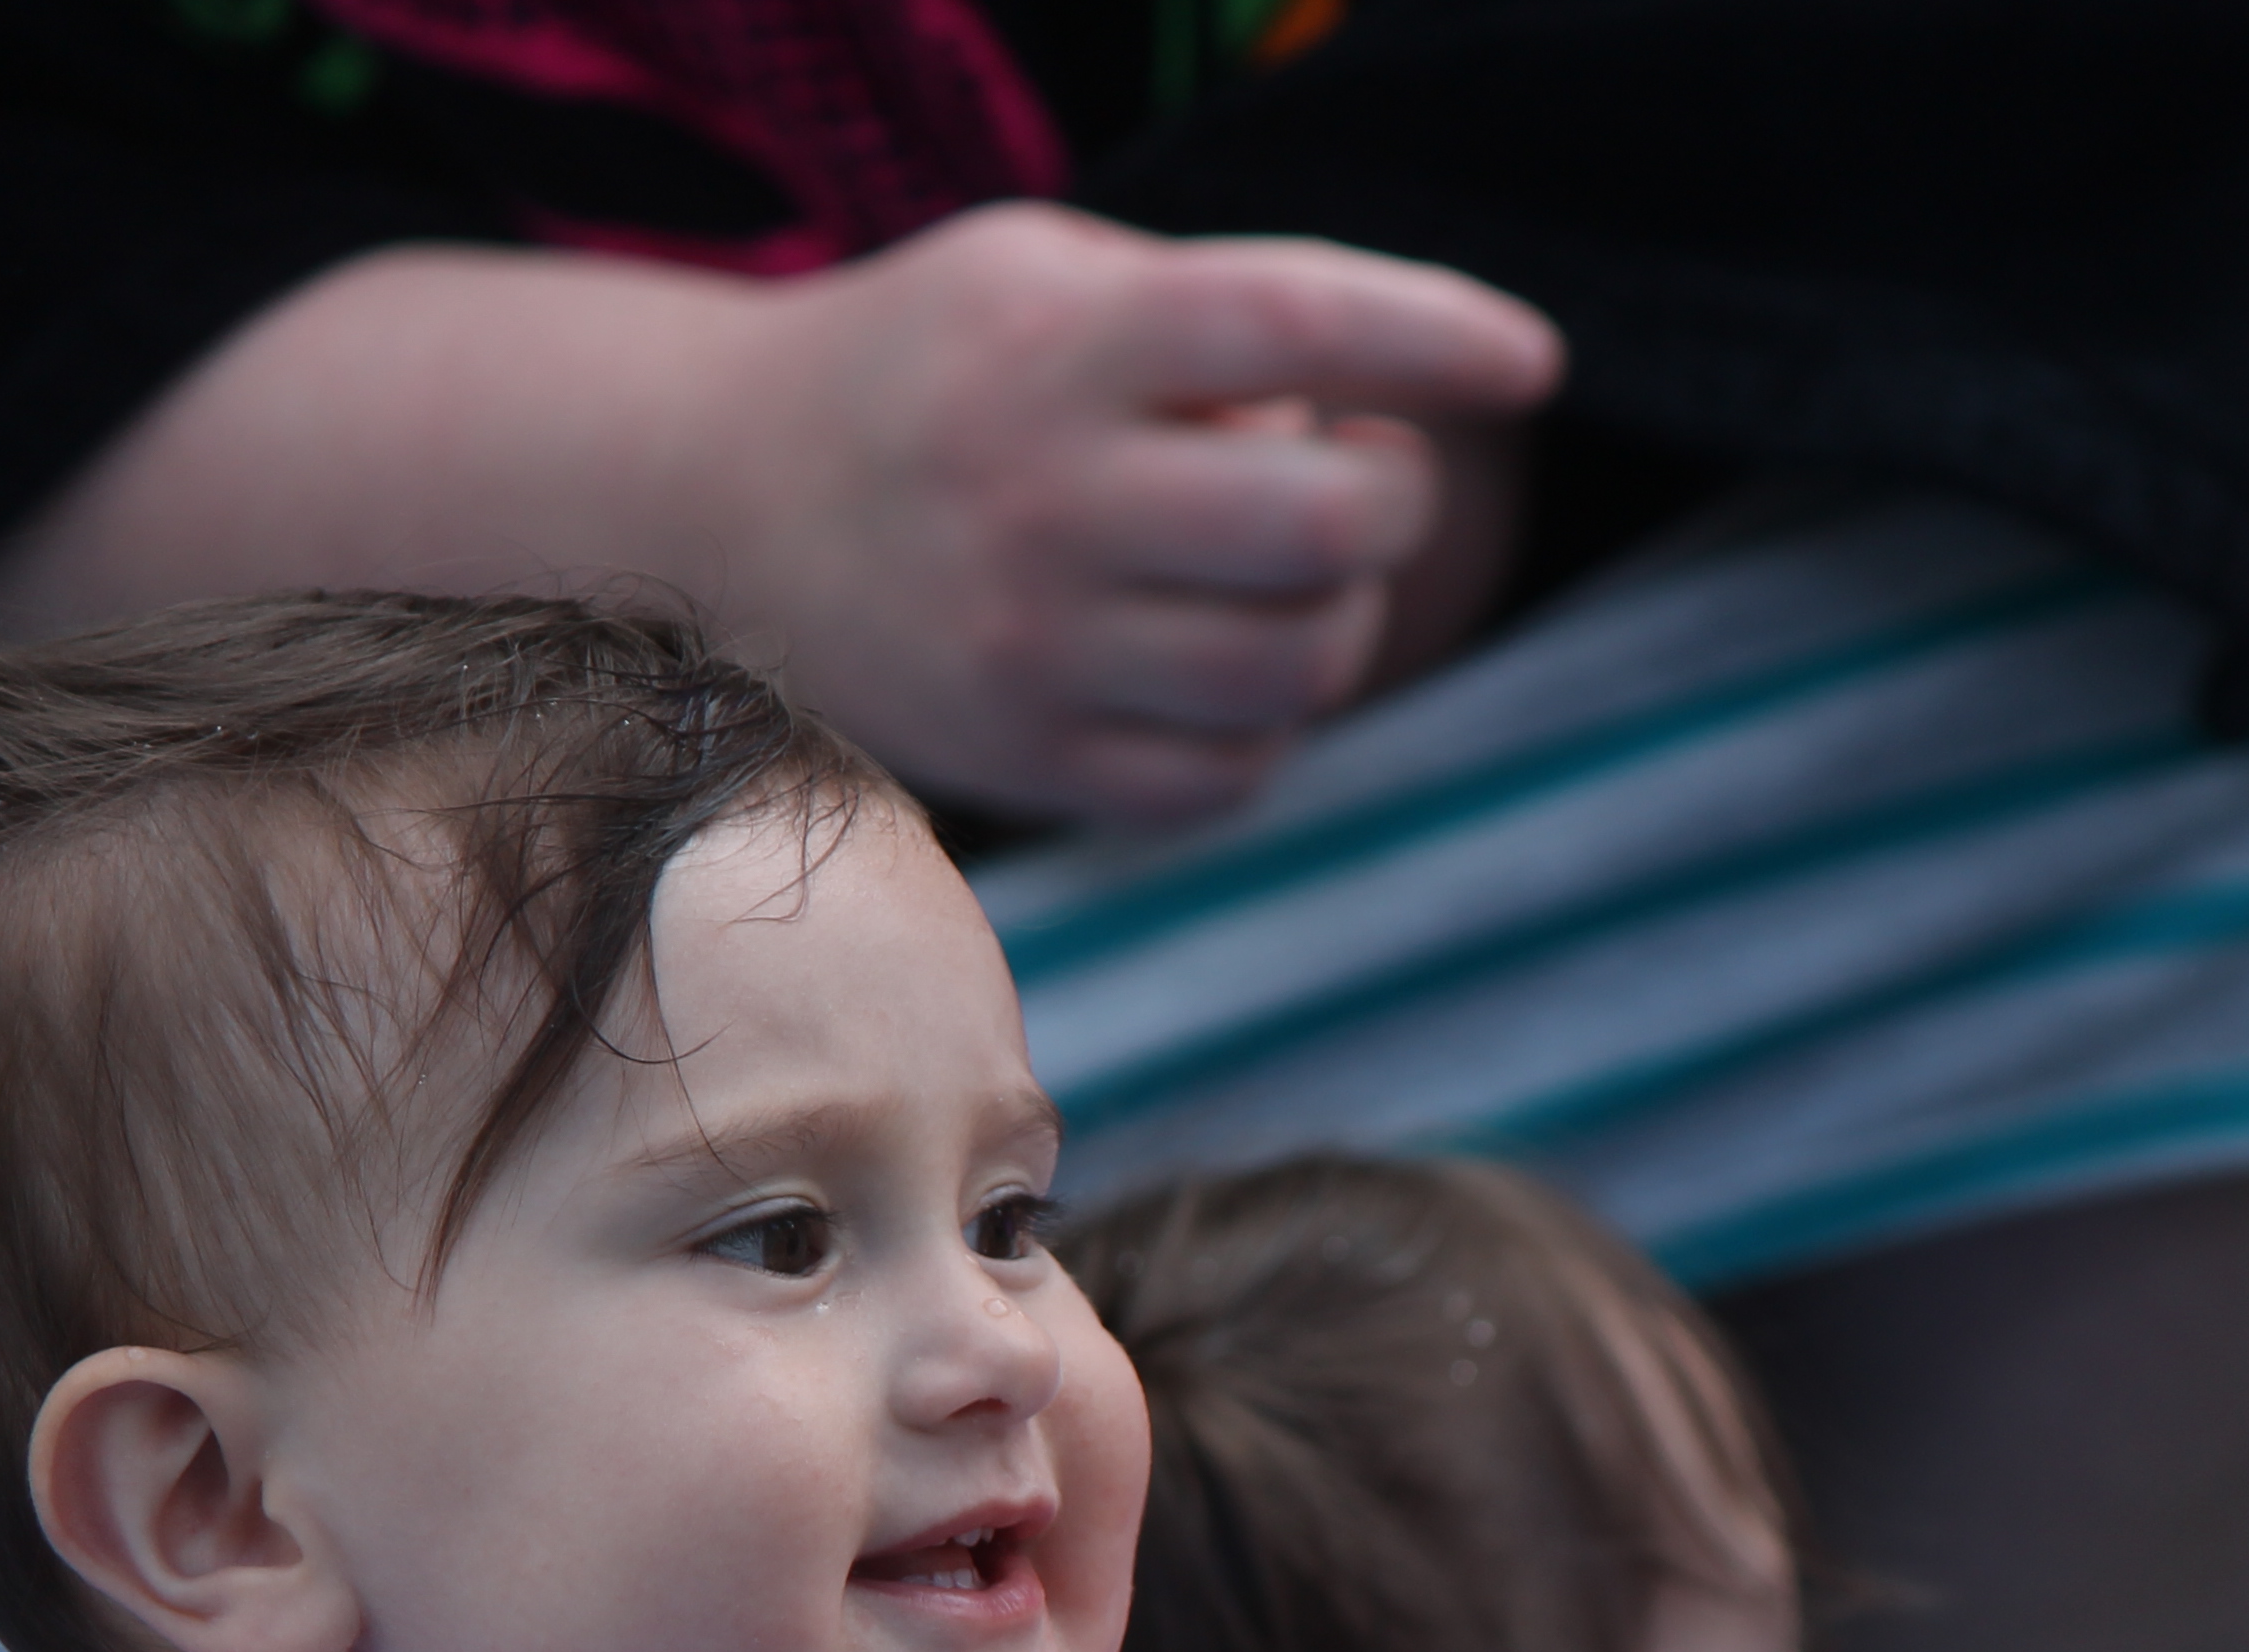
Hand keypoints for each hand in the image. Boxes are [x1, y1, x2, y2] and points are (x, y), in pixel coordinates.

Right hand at [743, 202, 1562, 818]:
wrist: (719, 502)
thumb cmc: (943, 371)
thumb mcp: (1053, 279)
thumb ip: (1217, 328)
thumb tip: (1387, 432)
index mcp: (1061, 343)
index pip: (1293, 325)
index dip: (1434, 343)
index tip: (1529, 363)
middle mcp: (1042, 495)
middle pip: (1328, 526)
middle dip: (1398, 501)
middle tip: (1370, 476)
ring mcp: (1029, 644)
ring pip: (1301, 665)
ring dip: (1340, 617)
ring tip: (1283, 571)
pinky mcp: (1025, 762)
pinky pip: (1235, 774)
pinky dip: (1266, 722)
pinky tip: (1219, 661)